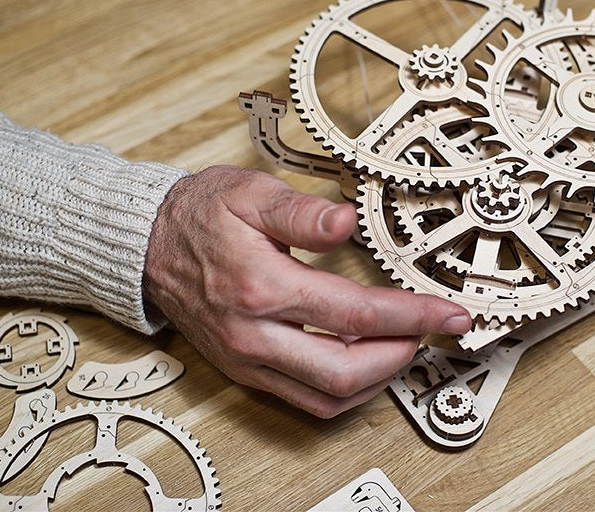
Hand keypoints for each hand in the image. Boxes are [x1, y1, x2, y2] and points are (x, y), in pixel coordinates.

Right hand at [143, 166, 471, 417]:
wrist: (146, 245)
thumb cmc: (198, 216)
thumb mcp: (249, 194)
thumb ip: (302, 212)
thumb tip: (346, 222)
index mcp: (261, 288)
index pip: (356, 314)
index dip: (413, 316)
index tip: (449, 314)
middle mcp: (254, 335)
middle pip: (346, 373)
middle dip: (402, 355)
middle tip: (431, 330)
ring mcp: (248, 360)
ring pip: (327, 398)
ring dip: (377, 379)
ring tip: (404, 344)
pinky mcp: (244, 371)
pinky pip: (305, 399)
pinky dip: (345, 389)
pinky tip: (366, 362)